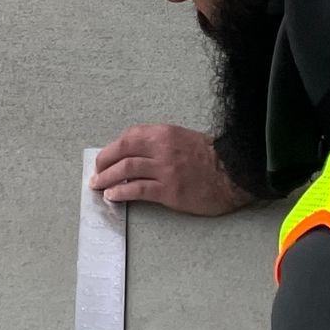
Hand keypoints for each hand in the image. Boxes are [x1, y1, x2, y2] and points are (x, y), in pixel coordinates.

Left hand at [91, 124, 254, 214]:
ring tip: (98, 186)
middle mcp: (162, 148)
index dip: (112, 149)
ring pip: (126, 170)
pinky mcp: (169, 191)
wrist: (233, 173)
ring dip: (107, 178)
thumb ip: (159, 143)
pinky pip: (139, 190)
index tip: (105, 158)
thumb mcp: (182, 139)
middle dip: (104, 163)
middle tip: (96, 174)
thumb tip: (134, 154)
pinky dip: (121, 192)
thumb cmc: (210, 157)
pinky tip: (112, 196)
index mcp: (164, 133)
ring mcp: (165, 170)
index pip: (129, 137)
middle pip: (123, 152)